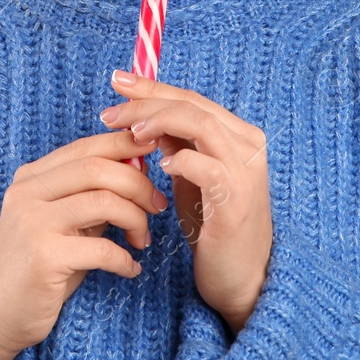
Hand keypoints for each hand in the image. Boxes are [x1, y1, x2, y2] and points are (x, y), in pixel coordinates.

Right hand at [0, 129, 169, 357]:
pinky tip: (130, 268)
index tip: (154, 152)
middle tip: (157, 205)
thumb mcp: (66, 224)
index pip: (85, 147)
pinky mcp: (43, 256)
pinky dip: (125, 258)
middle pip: (97, 168)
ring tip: (141, 239)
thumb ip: (94, 195)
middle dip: (138, 184)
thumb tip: (138, 165)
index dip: (124, 145)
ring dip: (136, 218)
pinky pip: (102, 248)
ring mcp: (32, 222)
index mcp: (31, 178)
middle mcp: (27, 193)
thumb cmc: (40, 268)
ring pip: (104, 201)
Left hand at [101, 70, 272, 336]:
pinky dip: (181, 160)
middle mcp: (248, 146)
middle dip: (148, 102)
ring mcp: (246, 172)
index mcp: (238, 135)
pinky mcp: (237, 202)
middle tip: (110, 111)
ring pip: (202, 126)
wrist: (241, 278)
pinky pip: (209, 168)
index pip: (191, 98)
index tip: (117, 81)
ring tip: (130, 134)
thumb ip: (177, 144)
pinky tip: (160, 165)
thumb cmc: (213, 226)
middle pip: (194, 106)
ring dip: (160, 124)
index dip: (153, 88)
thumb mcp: (192, 176)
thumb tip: (143, 116)